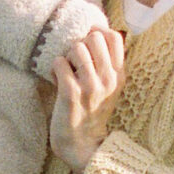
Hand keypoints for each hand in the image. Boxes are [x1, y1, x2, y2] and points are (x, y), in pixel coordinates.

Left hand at [49, 25, 126, 170]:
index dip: (97, 34)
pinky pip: (59, 63)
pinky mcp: (71, 94)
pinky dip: (55, 68)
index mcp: (118, 75)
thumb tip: (97, 30)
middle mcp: (107, 79)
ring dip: (66, 56)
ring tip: (66, 71)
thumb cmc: (91, 110)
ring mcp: (90, 87)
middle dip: (80, 44)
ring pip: (76, 47)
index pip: (114, 36)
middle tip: (75, 61)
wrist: (82, 143)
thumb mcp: (109, 87)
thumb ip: (107, 62)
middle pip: (94, 37)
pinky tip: (57, 79)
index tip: (88, 46)